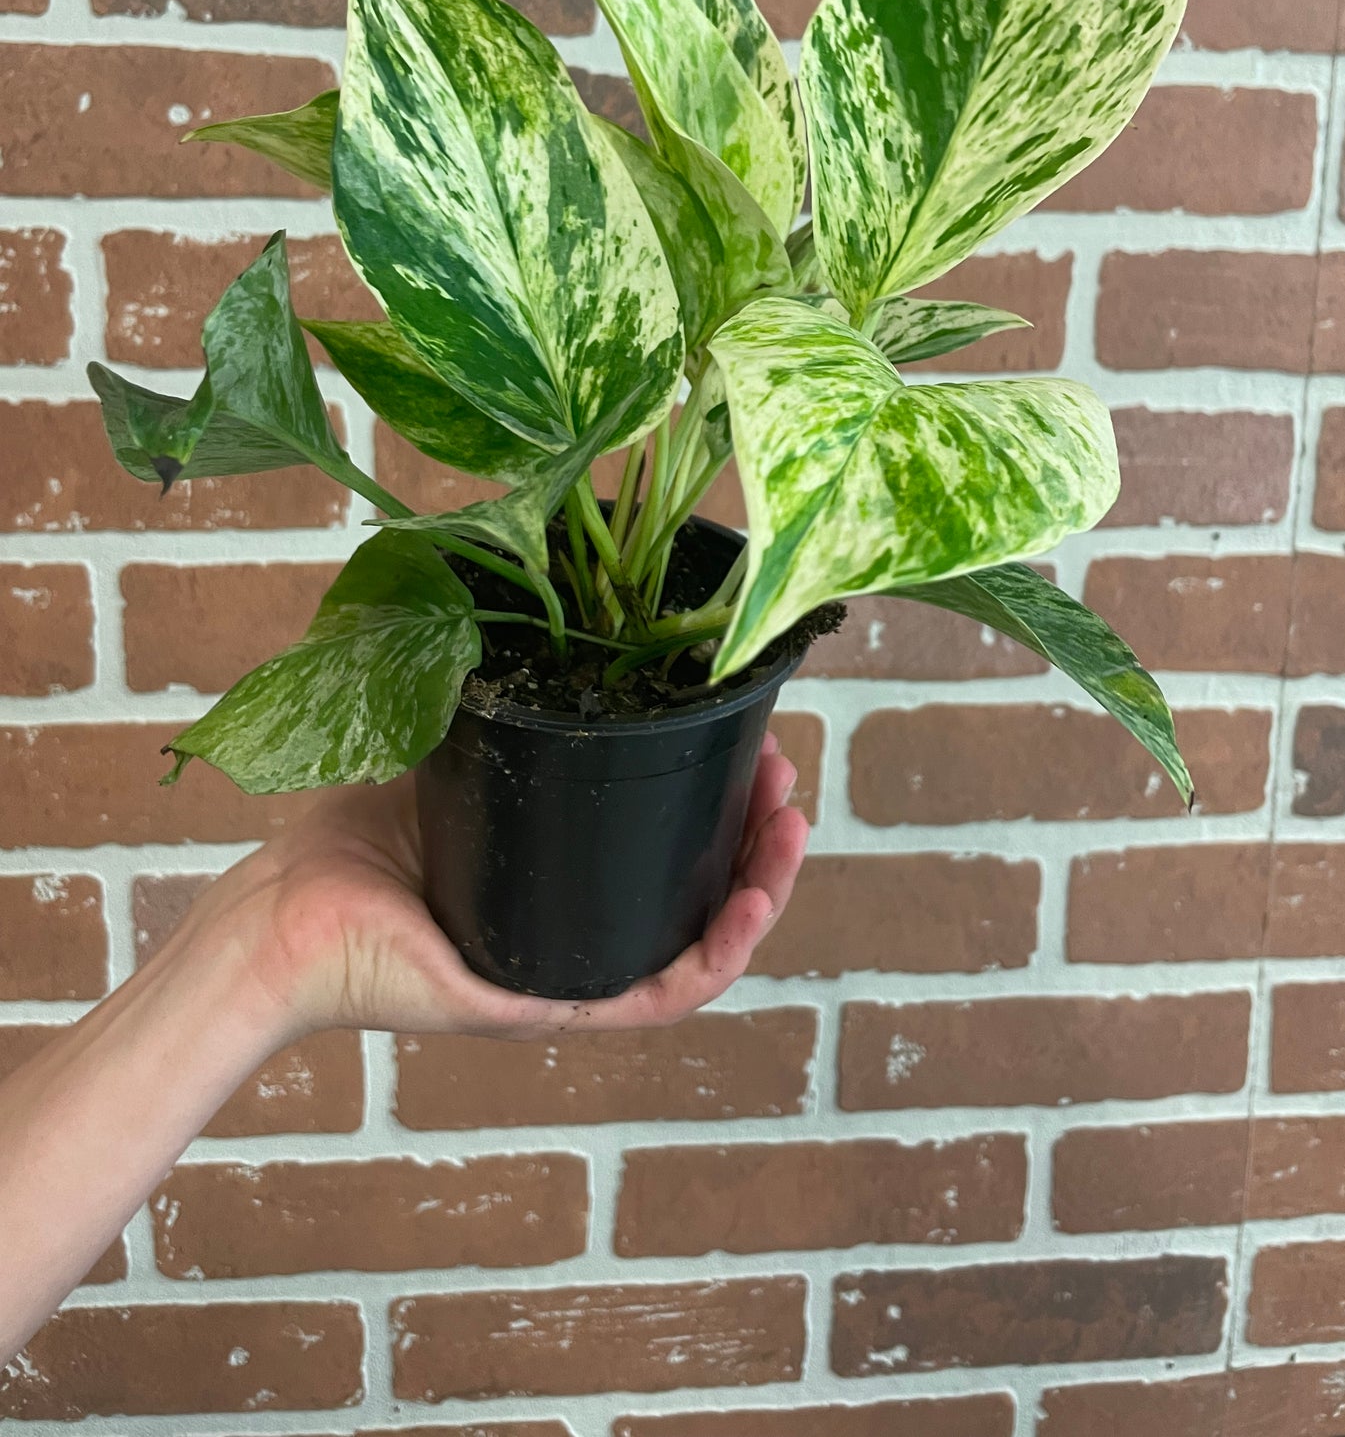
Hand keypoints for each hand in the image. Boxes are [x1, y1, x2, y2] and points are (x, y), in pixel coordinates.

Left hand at [186, 735, 807, 1042]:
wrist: (281, 915)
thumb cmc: (347, 842)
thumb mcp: (448, 750)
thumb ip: (500, 702)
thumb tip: (548, 610)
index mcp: (563, 879)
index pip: (670, 850)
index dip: (725, 802)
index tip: (755, 741)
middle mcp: (578, 930)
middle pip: (703, 895)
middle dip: (759, 835)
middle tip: (783, 775)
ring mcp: (569, 975)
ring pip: (700, 948)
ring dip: (761, 891)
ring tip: (789, 829)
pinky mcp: (548, 1007)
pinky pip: (656, 997)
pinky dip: (716, 956)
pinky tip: (750, 905)